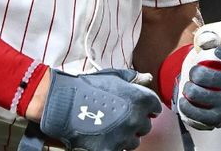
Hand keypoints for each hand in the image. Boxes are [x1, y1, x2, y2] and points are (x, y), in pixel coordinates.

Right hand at [20, 68, 161, 150]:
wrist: (65, 102)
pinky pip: (119, 150)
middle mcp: (136, 119)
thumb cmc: (88, 87)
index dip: (147, 107)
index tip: (139, 107)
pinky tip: (103, 136)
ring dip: (126, 136)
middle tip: (121, 117)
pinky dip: (112, 145)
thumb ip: (133, 79)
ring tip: (111, 128)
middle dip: (135, 122)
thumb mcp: (113, 76)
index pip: (154, 107)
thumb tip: (147, 78)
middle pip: (145, 126)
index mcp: (140, 99)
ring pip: (133, 141)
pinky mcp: (111, 150)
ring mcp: (124, 137)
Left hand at [175, 45, 220, 129]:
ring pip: (194, 93)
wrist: (218, 90)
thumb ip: (209, 37)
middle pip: (200, 74)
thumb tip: (204, 42)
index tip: (209, 54)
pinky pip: (194, 113)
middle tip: (195, 74)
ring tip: (190, 86)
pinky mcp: (218, 119)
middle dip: (192, 72)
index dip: (208, 52)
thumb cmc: (214, 63)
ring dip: (187, 88)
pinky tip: (185, 100)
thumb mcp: (214, 45)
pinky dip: (185, 106)